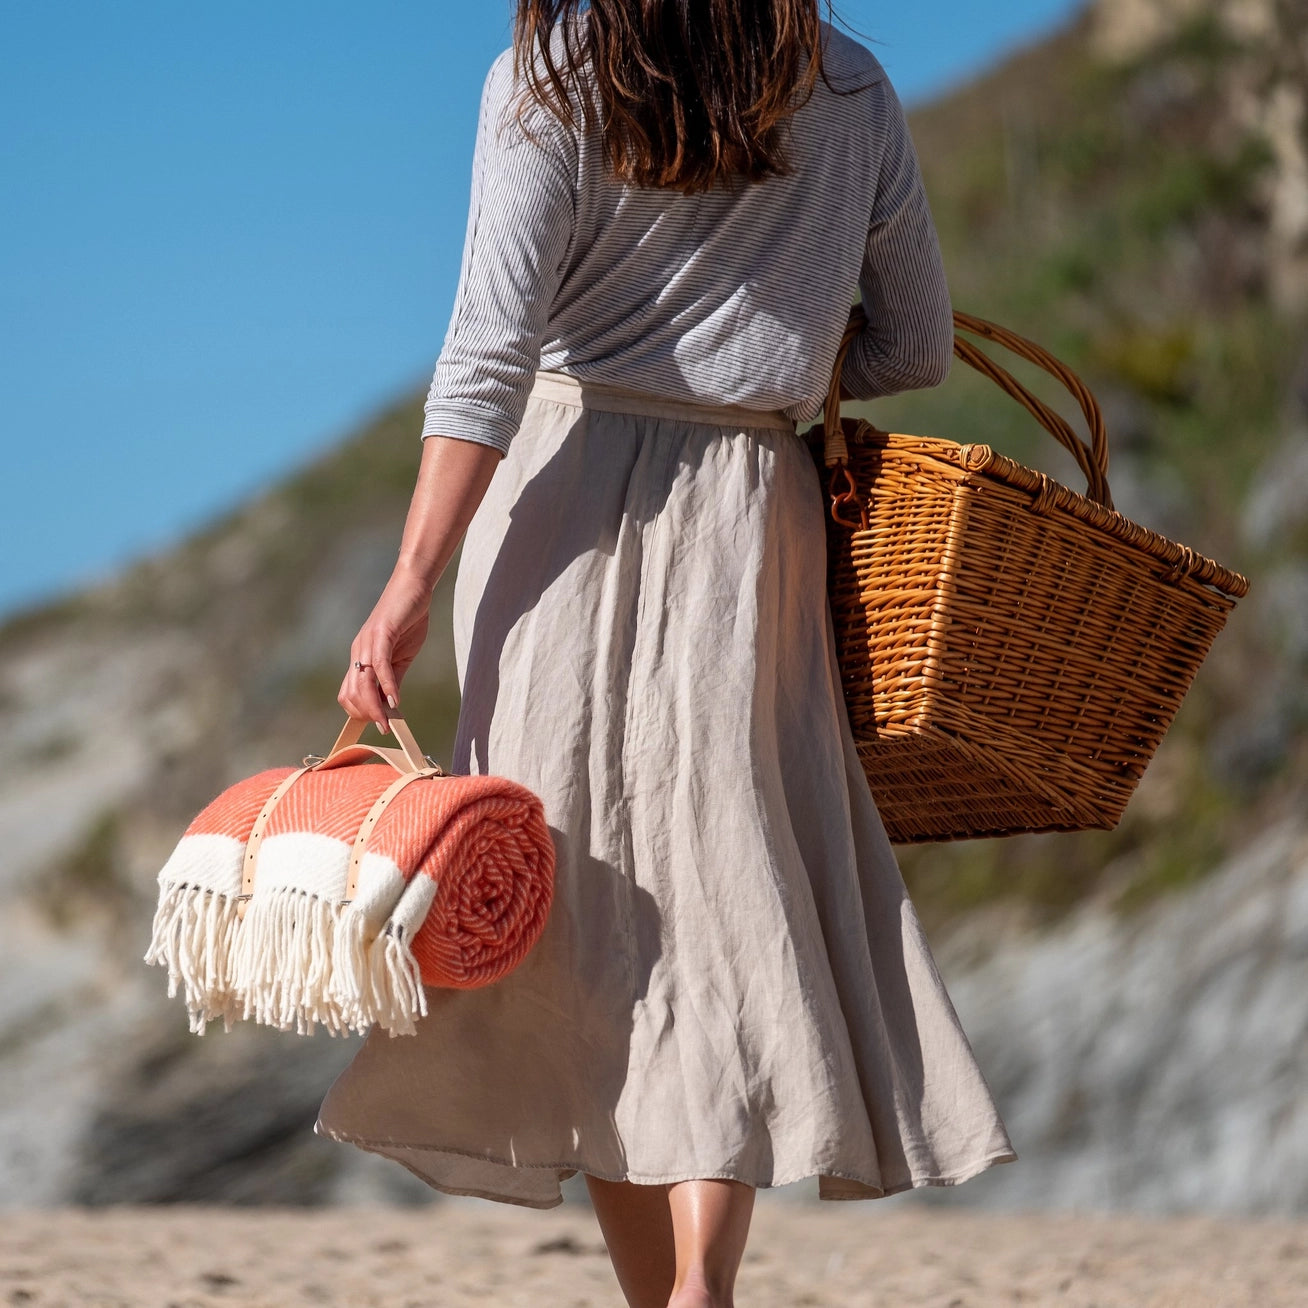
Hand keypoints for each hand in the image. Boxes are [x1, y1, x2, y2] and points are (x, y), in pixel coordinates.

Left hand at [339, 562, 432, 733]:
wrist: (413, 588)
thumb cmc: (408, 620)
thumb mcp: (401, 656)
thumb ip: (393, 679)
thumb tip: (391, 705)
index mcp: (361, 658)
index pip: (349, 694)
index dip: (360, 713)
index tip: (378, 725)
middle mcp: (358, 652)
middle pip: (350, 694)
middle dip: (365, 715)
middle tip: (384, 726)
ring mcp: (367, 643)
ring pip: (362, 684)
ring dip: (374, 707)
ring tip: (387, 721)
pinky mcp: (381, 634)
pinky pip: (380, 665)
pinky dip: (386, 685)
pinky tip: (396, 699)